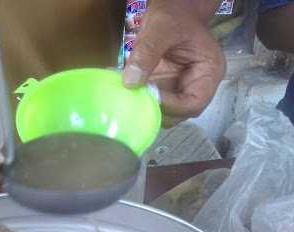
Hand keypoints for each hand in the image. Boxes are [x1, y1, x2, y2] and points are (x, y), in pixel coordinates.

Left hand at [123, 0, 224, 126]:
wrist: (175, 9)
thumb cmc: (176, 14)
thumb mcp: (162, 27)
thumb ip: (147, 53)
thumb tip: (130, 82)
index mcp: (209, 72)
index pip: (194, 103)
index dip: (172, 106)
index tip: (149, 95)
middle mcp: (198, 86)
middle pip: (180, 114)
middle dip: (159, 111)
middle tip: (137, 100)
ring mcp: (181, 90)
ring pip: (167, 114)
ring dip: (149, 110)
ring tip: (133, 97)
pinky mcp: (167, 90)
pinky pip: (155, 105)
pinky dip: (142, 104)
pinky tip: (131, 95)